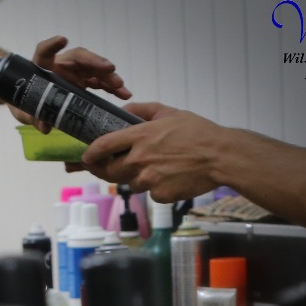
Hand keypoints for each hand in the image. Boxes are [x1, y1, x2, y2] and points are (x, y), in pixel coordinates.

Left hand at [11, 37, 131, 132]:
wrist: (29, 104)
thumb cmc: (24, 102)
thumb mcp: (24, 111)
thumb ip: (32, 117)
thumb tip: (45, 127)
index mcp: (42, 65)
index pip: (44, 50)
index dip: (52, 45)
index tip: (62, 40)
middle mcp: (60, 64)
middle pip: (79, 57)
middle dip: (95, 62)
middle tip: (109, 69)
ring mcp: (73, 72)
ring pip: (93, 68)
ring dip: (108, 76)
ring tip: (121, 86)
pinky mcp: (83, 81)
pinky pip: (99, 81)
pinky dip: (111, 87)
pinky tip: (123, 93)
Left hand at [80, 102, 223, 201]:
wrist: (220, 158)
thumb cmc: (198, 133)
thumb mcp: (170, 113)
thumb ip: (143, 110)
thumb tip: (123, 109)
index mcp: (141, 136)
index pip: (103, 146)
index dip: (90, 154)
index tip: (85, 157)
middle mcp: (140, 159)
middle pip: (109, 171)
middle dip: (103, 170)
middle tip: (103, 167)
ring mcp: (148, 180)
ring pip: (130, 182)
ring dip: (135, 176)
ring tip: (156, 166)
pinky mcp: (158, 195)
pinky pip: (148, 193)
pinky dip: (154, 186)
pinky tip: (170, 176)